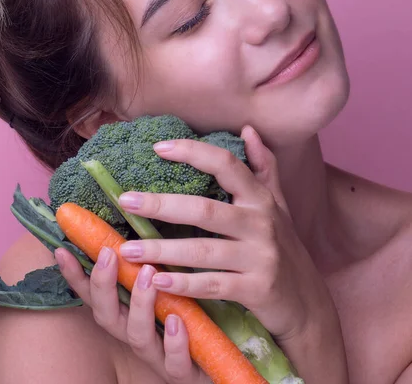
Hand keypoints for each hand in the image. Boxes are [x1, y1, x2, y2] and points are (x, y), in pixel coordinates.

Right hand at [55, 246, 210, 383]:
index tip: (62, 249)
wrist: (221, 367)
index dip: (75, 276)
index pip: (94, 295)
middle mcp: (136, 335)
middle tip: (109, 253)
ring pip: (137, 336)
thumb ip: (151, 264)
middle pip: (107, 315)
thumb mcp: (171, 288)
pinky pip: (173, 364)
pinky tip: (177, 320)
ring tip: (147, 274)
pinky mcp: (183, 373)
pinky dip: (173, 343)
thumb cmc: (193, 321)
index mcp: (129, 315)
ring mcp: (157, 356)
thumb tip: (139, 227)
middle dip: (103, 284)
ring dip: (139, 304)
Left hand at [118, 125, 336, 342]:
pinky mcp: (257, 290)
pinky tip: (157, 281)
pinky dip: (183, 284)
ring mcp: (260, 257)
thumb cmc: (284, 249)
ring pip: (203, 250)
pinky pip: (212, 285)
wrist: (307, 304)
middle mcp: (262, 223)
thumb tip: (248, 129)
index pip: (227, 165)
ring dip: (162, 250)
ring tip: (127, 249)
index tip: (159, 147)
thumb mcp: (279, 205)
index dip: (193, 152)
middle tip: (125, 201)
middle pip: (205, 209)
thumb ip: (264, 168)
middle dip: (162, 205)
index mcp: (261, 199)